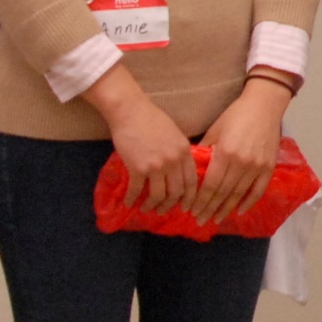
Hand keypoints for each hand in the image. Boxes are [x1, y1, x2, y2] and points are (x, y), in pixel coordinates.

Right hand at [84, 64, 198, 213]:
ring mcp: (156, 166)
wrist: (131, 111)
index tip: (186, 207)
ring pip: (158, 196)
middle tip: (163, 210)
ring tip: (147, 208)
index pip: (192, 182)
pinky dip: (132, 199)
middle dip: (170, 205)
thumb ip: (179, 152)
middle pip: (176, 192)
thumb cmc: (152, 119)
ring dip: (152, 206)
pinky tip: (129, 203)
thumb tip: (179, 170)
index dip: (189, 198)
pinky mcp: (137, 168)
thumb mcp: (175, 135)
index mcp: (184, 152)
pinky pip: (136, 191)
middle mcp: (173, 161)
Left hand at [189, 76, 292, 225]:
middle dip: (210, 208)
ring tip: (216, 219)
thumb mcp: (215, 130)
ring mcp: (257, 166)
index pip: (211, 185)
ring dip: (226, 208)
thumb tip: (194, 169)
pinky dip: (250, 202)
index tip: (192, 211)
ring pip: (239, 194)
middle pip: (223, 193)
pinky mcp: (269, 167)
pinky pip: (258, 190)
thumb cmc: (235, 115)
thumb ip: (205, 151)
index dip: (201, 200)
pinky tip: (240, 211)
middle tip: (200, 221)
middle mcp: (241, 163)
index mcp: (225, 153)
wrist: (264, 105)